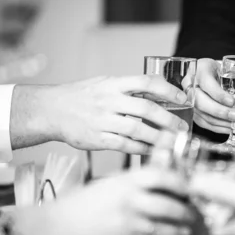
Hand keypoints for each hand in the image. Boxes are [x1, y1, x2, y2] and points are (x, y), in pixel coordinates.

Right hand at [21, 76, 190, 153]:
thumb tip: (158, 92)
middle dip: (169, 120)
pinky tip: (153, 151)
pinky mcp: (97, 139)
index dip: (168, 90)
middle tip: (183, 128)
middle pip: (146, 109)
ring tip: (173, 143)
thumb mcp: (104, 83)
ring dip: (159, 138)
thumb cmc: (81, 97)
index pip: (146, 83)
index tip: (183, 98)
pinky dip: (141, 149)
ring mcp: (103, 121)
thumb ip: (128, 88)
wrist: (51, 110)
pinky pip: (124, 145)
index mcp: (113, 84)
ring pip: (137, 130)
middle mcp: (109, 101)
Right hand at [50, 168, 192, 234]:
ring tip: (187, 229)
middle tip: (193, 213)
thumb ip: (137, 180)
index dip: (180, 182)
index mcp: (125, 182)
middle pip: (169, 206)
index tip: (189, 188)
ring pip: (165, 229)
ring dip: (180, 230)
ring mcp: (128, 224)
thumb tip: (164, 173)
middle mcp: (130, 202)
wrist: (58, 226)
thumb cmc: (83, 203)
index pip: (161, 177)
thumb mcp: (111, 183)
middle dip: (186, 212)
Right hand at [193, 58, 234, 133]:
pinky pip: (208, 125)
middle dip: (221, 112)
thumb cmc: (221, 70)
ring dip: (226, 124)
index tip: (232, 101)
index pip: (206, 83)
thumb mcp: (229, 71)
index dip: (218, 94)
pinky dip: (224, 128)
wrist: (211, 74)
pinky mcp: (196, 115)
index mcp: (200, 70)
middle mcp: (190, 87)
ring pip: (206, 117)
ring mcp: (190, 103)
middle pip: (201, 103)